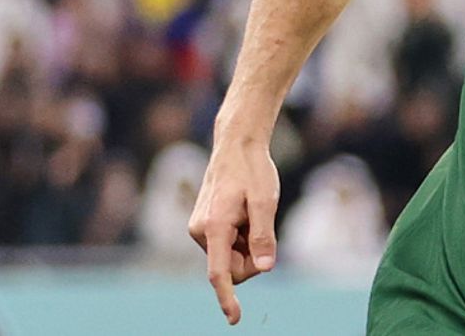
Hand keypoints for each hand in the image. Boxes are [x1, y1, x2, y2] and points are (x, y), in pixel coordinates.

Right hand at [188, 140, 280, 324]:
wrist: (236, 146)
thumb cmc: (253, 171)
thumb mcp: (265, 201)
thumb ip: (263, 235)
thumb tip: (265, 267)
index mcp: (214, 228)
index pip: (219, 273)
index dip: (228, 297)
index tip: (235, 319)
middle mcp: (200, 232)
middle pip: (233, 267)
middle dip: (252, 256)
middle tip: (262, 225)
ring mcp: (200, 229)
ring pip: (231, 257)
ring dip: (247, 244)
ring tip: (251, 212)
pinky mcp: (203, 227)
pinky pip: (227, 246)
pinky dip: (241, 237)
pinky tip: (244, 213)